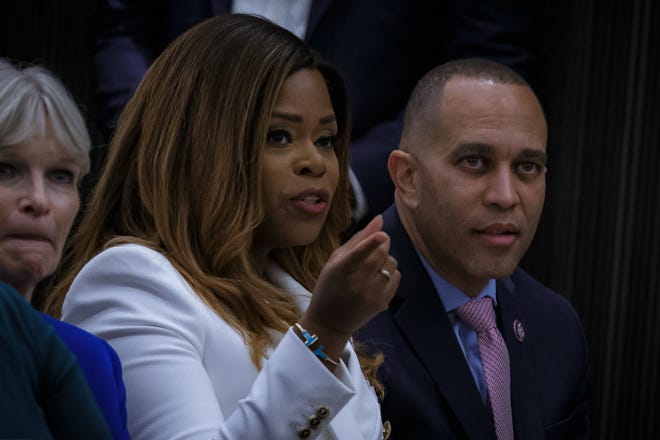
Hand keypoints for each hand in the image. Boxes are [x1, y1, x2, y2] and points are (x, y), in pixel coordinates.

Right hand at [299, 215, 399, 356]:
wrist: (329, 323)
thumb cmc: (329, 286)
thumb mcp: (334, 262)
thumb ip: (357, 240)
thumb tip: (380, 219)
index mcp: (339, 272)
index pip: (357, 255)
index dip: (371, 243)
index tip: (382, 235)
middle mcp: (355, 285)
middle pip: (380, 255)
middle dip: (382, 244)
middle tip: (375, 245)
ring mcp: (370, 296)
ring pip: (391, 264)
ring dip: (385, 259)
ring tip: (372, 267)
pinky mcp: (381, 303)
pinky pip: (396, 277)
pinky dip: (390, 273)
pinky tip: (376, 279)